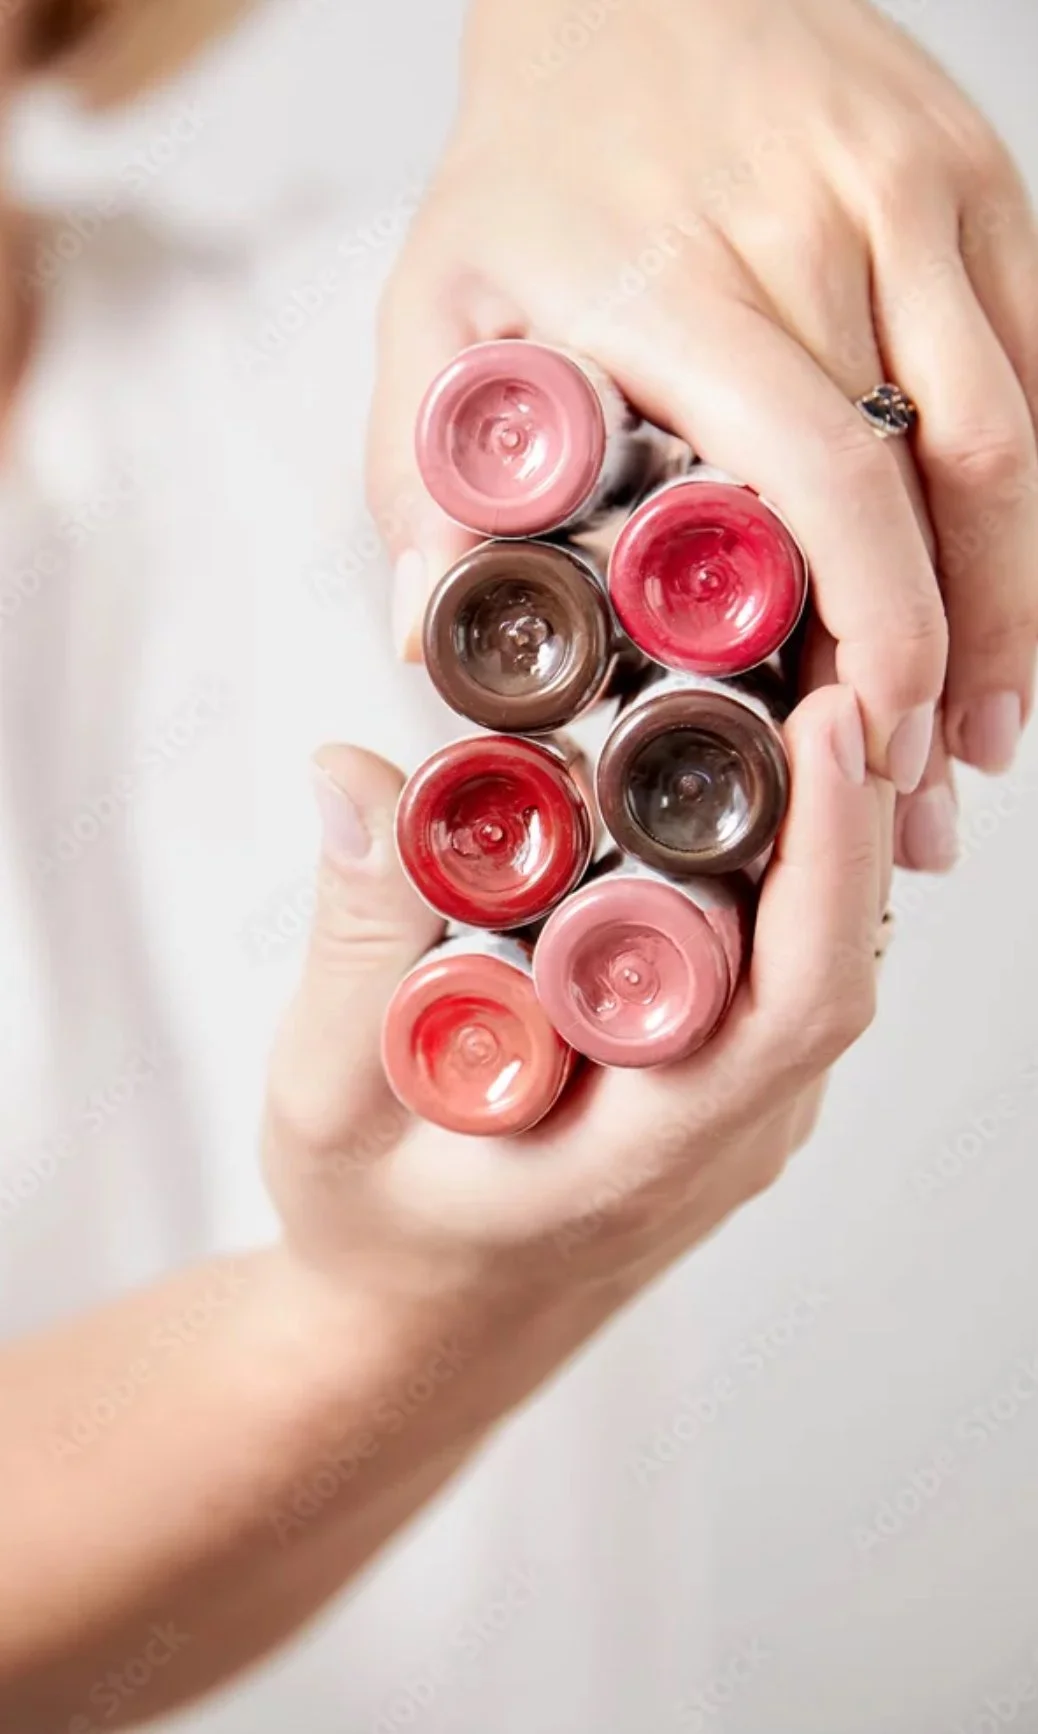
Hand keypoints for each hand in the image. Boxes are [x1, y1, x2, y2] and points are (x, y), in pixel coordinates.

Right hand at [265, 685, 889, 1313]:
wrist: (420, 1328)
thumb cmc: (378, 1232)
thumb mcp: (331, 1104)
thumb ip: (352, 948)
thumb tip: (354, 774)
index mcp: (655, 1149)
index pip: (800, 999)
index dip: (834, 857)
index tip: (823, 717)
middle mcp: (733, 1125)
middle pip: (839, 947)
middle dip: (842, 789)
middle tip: (808, 637)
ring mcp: (741, 1104)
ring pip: (821, 945)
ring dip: (821, 815)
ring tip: (787, 670)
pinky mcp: (722, 1077)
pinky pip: (781, 955)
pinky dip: (783, 857)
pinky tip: (741, 770)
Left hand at [367, 0, 1037, 875]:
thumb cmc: (534, 161)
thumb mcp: (437, 304)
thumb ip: (420, 476)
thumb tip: (428, 635)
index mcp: (682, 276)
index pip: (822, 467)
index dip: (875, 621)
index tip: (878, 734)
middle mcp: (826, 224)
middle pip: (947, 471)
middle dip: (960, 648)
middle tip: (936, 779)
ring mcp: (922, 196)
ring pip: (1019, 427)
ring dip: (1019, 596)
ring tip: (987, 725)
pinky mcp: (980, 185)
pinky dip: (1032, 497)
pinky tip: (1008, 592)